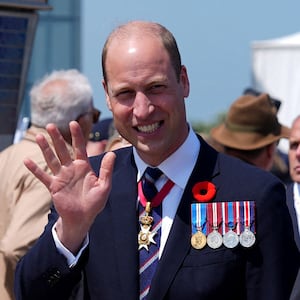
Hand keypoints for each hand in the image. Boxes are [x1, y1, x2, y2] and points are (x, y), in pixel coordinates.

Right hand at [24, 121, 115, 252]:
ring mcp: (61, 177)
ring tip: (39, 136)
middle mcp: (71, 169)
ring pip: (51, 159)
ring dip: (45, 149)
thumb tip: (112, 153)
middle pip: (62, 150)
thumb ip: (106, 170)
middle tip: (50, 125)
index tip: (73, 123)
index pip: (79, 147)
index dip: (77, 136)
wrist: (83, 218)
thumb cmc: (95, 202)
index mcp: (84, 166)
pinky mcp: (54, 186)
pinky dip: (35, 169)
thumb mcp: (104, 185)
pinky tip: (27, 160)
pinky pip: (43, 176)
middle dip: (57, 138)